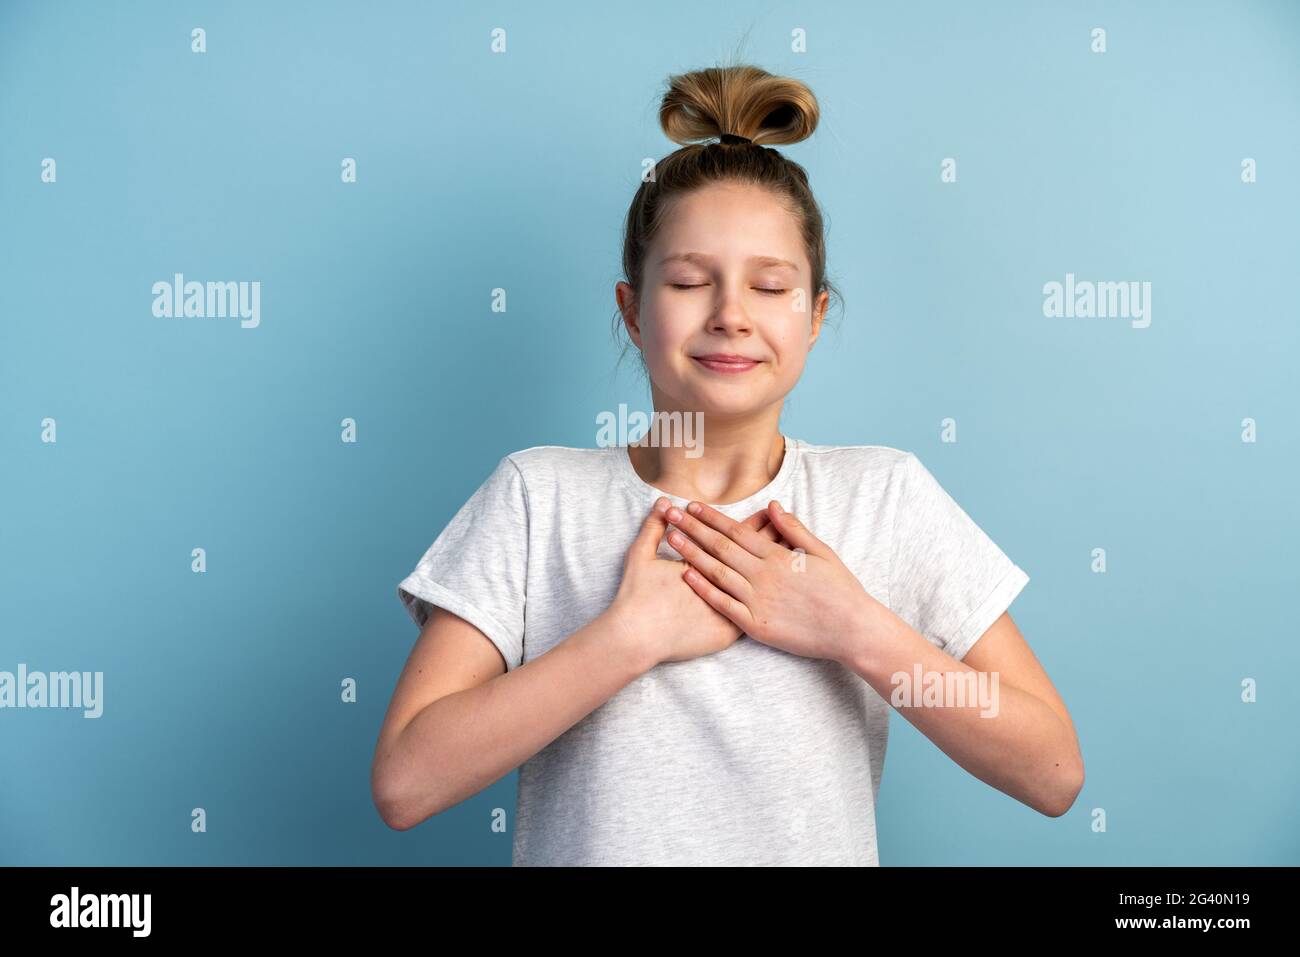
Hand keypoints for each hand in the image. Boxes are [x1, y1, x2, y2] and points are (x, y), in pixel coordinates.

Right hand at [606, 497, 781, 668]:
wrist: (636, 638)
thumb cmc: (636, 596)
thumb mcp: (640, 556)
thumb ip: (653, 528)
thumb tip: (661, 503)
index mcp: (706, 563)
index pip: (737, 538)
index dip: (754, 524)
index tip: (769, 511)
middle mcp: (721, 585)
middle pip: (755, 561)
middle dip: (774, 544)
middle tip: (791, 530)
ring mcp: (727, 610)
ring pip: (760, 589)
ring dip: (776, 575)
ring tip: (793, 561)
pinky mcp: (727, 633)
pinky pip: (754, 617)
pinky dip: (767, 606)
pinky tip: (780, 599)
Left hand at [663, 499, 885, 664]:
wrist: (852, 629)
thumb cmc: (841, 590)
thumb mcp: (822, 552)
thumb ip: (794, 529)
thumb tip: (773, 506)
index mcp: (778, 556)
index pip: (737, 531)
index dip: (712, 518)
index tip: (693, 506)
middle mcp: (764, 575)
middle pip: (720, 547)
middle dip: (693, 528)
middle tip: (670, 514)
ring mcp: (758, 601)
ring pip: (717, 572)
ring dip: (692, 553)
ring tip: (671, 538)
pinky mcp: (756, 625)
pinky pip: (724, 605)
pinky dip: (704, 589)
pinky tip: (686, 576)